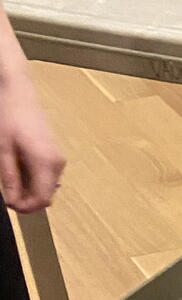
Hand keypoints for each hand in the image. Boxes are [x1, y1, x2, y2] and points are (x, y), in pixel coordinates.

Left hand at [0, 87, 64, 211]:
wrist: (18, 91)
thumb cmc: (10, 114)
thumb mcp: (3, 150)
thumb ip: (10, 178)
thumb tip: (13, 199)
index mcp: (46, 163)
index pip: (43, 199)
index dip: (26, 208)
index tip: (12, 206)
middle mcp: (57, 163)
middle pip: (46, 195)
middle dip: (27, 199)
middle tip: (8, 194)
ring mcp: (58, 158)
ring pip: (46, 186)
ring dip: (29, 189)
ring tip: (10, 178)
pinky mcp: (54, 154)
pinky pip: (47, 176)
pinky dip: (33, 179)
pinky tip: (18, 169)